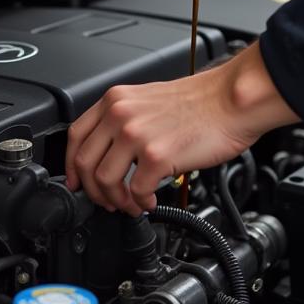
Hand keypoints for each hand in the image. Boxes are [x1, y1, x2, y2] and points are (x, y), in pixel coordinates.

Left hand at [64, 41, 298, 215]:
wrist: (232, 100)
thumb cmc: (202, 102)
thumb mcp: (149, 99)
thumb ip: (124, 120)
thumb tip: (109, 154)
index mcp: (116, 100)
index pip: (75, 136)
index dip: (71, 166)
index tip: (76, 182)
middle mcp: (121, 114)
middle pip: (84, 163)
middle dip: (93, 191)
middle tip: (107, 201)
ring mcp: (136, 135)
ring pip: (104, 182)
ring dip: (116, 201)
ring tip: (132, 203)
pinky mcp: (156, 156)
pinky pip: (135, 192)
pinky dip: (140, 204)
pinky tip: (150, 201)